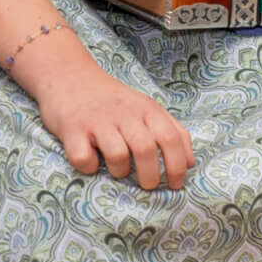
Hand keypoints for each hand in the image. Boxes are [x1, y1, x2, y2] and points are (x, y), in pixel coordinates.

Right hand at [27, 44, 194, 190]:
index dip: (177, 165)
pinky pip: (83, 158)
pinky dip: (88, 166)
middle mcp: (125, 114)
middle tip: (148, 185)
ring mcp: (97, 121)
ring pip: (117, 156)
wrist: (70, 76)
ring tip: (118, 170)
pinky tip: (91, 161)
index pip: (171, 138)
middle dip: (150, 176)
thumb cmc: (113, 100)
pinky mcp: (72, 129)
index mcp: (147, 109)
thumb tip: (191, 162)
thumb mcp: (146, 107)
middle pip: (146, 149)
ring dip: (120, 172)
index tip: (176, 185)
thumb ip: (171, 130)